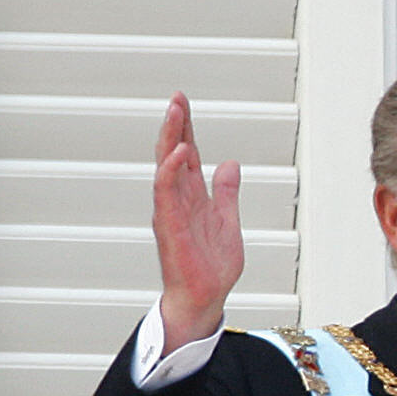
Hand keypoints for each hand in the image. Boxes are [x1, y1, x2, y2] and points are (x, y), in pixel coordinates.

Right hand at [149, 94, 240, 349]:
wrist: (205, 298)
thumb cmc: (212, 265)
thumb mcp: (227, 221)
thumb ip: (227, 193)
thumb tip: (230, 164)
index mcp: (192, 197)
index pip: (186, 156)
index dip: (185, 129)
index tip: (183, 102)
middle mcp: (178, 200)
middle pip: (173, 155)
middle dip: (175, 126)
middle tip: (177, 98)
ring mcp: (172, 212)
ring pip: (166, 168)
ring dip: (170, 140)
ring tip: (175, 113)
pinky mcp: (170, 227)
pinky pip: (167, 194)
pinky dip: (171, 172)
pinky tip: (179, 153)